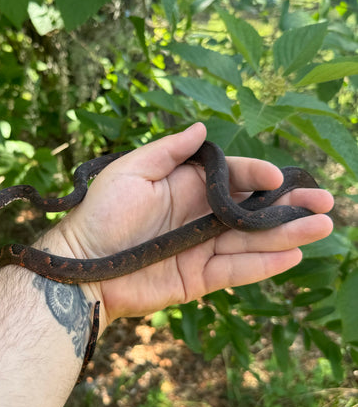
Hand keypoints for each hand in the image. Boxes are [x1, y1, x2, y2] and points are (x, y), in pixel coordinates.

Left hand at [56, 123, 333, 325]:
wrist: (83, 264)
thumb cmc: (102, 213)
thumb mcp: (132, 171)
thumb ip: (169, 151)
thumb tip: (201, 127)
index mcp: (185, 187)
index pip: (231, 178)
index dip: (256, 175)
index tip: (278, 176)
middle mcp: (198, 216)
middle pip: (251, 209)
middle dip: (287, 204)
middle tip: (323, 202)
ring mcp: (200, 248)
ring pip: (251, 240)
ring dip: (286, 234)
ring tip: (322, 226)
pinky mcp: (198, 278)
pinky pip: (236, 270)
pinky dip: (264, 264)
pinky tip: (292, 254)